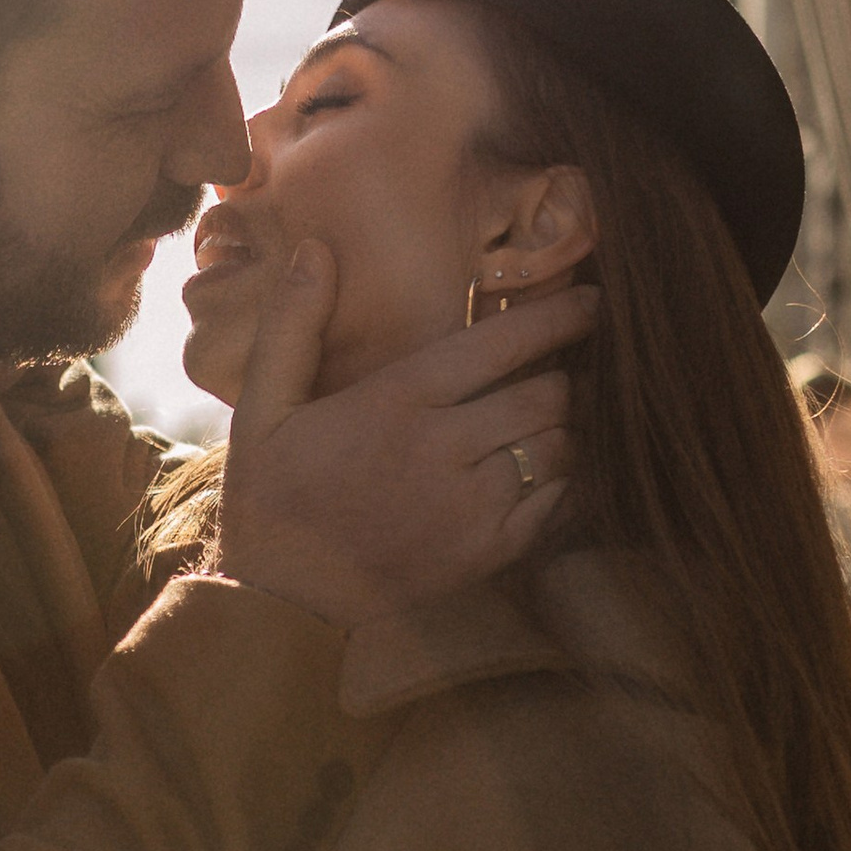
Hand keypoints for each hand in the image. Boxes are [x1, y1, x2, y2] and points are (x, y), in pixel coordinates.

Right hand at [216, 244, 592, 629]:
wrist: (282, 601)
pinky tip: (550, 470)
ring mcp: (470, 508)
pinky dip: (566, 481)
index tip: (589, 300)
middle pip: (545, 396)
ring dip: (565, 428)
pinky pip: (557, 504)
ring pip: (558, 449)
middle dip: (562, 375)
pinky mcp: (485, 554)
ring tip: (555, 417)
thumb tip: (317, 249)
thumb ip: (292, 325)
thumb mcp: (262, 407)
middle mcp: (442, 451)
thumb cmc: (272, 496)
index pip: (501, 345)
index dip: (556, 318)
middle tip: (562, 366)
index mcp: (395, 403)